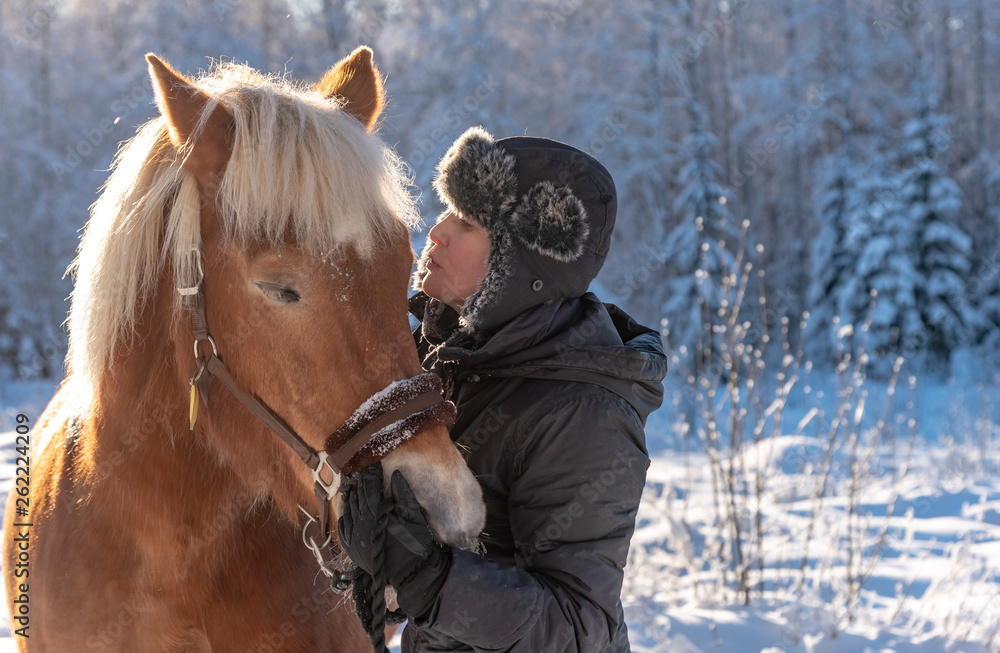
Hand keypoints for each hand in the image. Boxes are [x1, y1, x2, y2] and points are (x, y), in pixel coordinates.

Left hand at [338, 466, 451, 616]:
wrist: (412, 574)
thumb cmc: (417, 545)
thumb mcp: (415, 517)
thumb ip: (404, 495)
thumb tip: (395, 473)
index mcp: (376, 516)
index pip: (369, 488)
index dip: (371, 475)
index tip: (375, 466)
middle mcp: (361, 526)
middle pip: (357, 497)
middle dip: (361, 484)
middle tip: (366, 474)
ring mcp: (354, 538)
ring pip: (348, 510)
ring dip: (353, 497)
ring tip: (358, 488)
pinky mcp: (352, 549)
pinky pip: (344, 527)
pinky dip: (347, 514)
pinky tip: (351, 509)